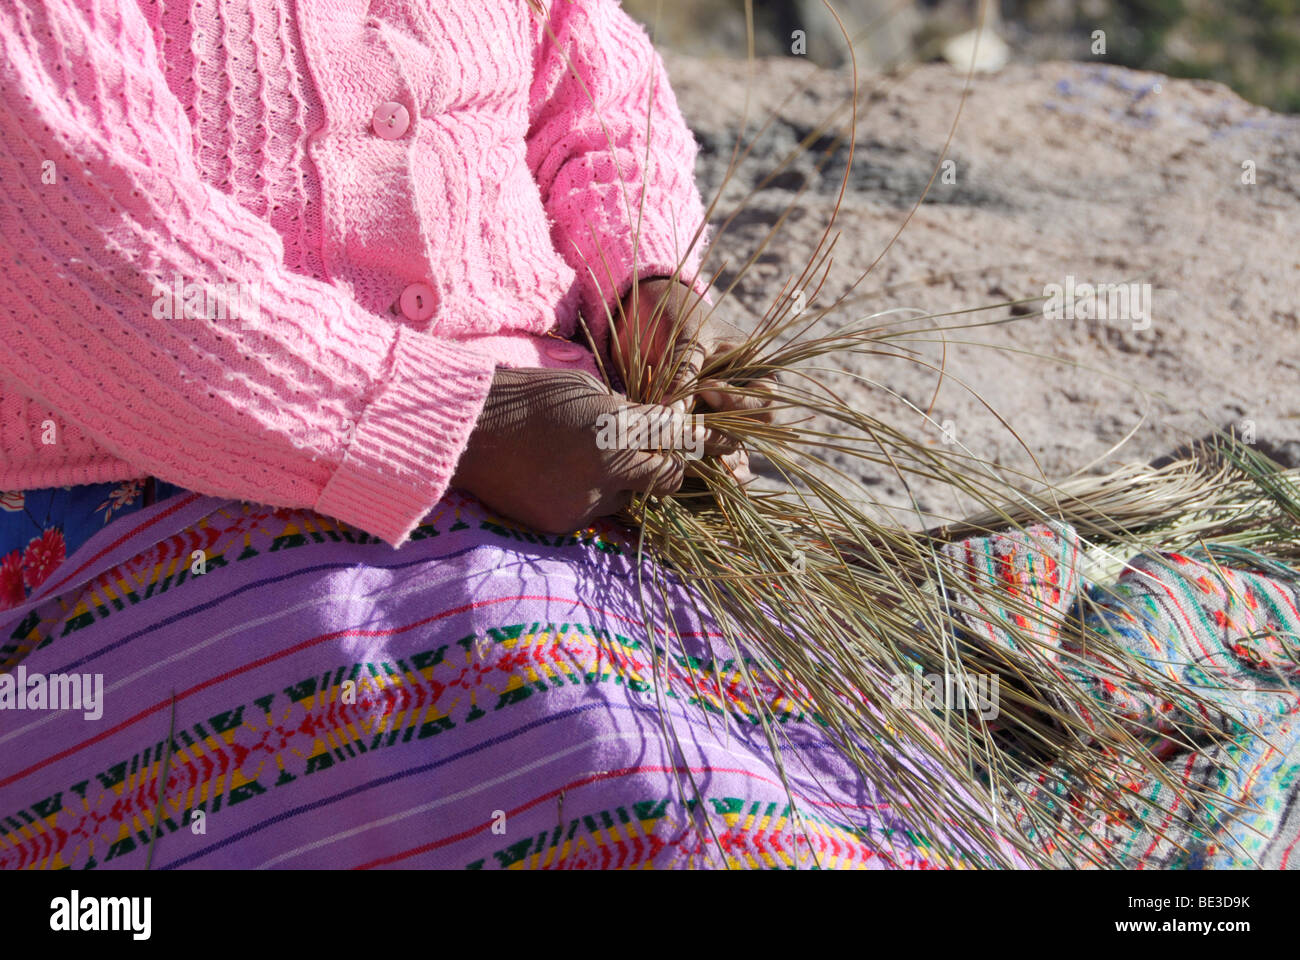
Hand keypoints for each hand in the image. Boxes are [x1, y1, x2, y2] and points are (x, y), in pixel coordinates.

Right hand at [451, 367, 722, 532]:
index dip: (691, 445)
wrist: (466, 430)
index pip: (679, 446)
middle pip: (662, 481)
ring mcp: (585, 504)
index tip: (707, 443)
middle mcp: (608, 473)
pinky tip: (561, 477)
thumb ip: (633, 414)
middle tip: (648, 453)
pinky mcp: (562, 525)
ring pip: (626, 500)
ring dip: (620, 484)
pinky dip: (587, 498)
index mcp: (618, 431)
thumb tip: (671, 427)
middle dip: (660, 468)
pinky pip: (593, 514)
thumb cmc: (529, 397)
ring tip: (585, 460)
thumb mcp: (590, 392)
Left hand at [614, 278, 774, 477]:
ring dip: (706, 450)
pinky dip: (699, 463)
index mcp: (756, 369)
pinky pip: (705, 451)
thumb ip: (684, 372)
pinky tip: (691, 473)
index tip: (707, 389)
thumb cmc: (678, 317)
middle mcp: (744, 397)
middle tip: (692, 431)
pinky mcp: (698, 427)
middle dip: (722, 434)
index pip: (763, 399)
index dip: (738, 400)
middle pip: (750, 431)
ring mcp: (721, 414)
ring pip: (726, 445)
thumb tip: (674, 412)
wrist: (649, 317)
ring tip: (682, 449)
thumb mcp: (685, 337)